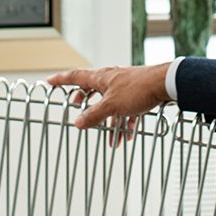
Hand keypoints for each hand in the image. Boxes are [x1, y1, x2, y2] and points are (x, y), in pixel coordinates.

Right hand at [48, 64, 170, 139]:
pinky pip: (127, 109)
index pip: (75, 77)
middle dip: (84, 100)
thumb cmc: (138, 89)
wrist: (165, 83)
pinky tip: (127, 136)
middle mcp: (111, 79)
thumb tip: (78, 122)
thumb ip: (94, 115)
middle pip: (92, 88)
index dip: (61, 80)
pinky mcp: (138, 93)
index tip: (49, 81)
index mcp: (101, 77)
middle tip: (77, 107)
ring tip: (109, 139)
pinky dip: (125, 122)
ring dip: (109, 121)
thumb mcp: (111, 106)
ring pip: (111, 103)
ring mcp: (125, 85)